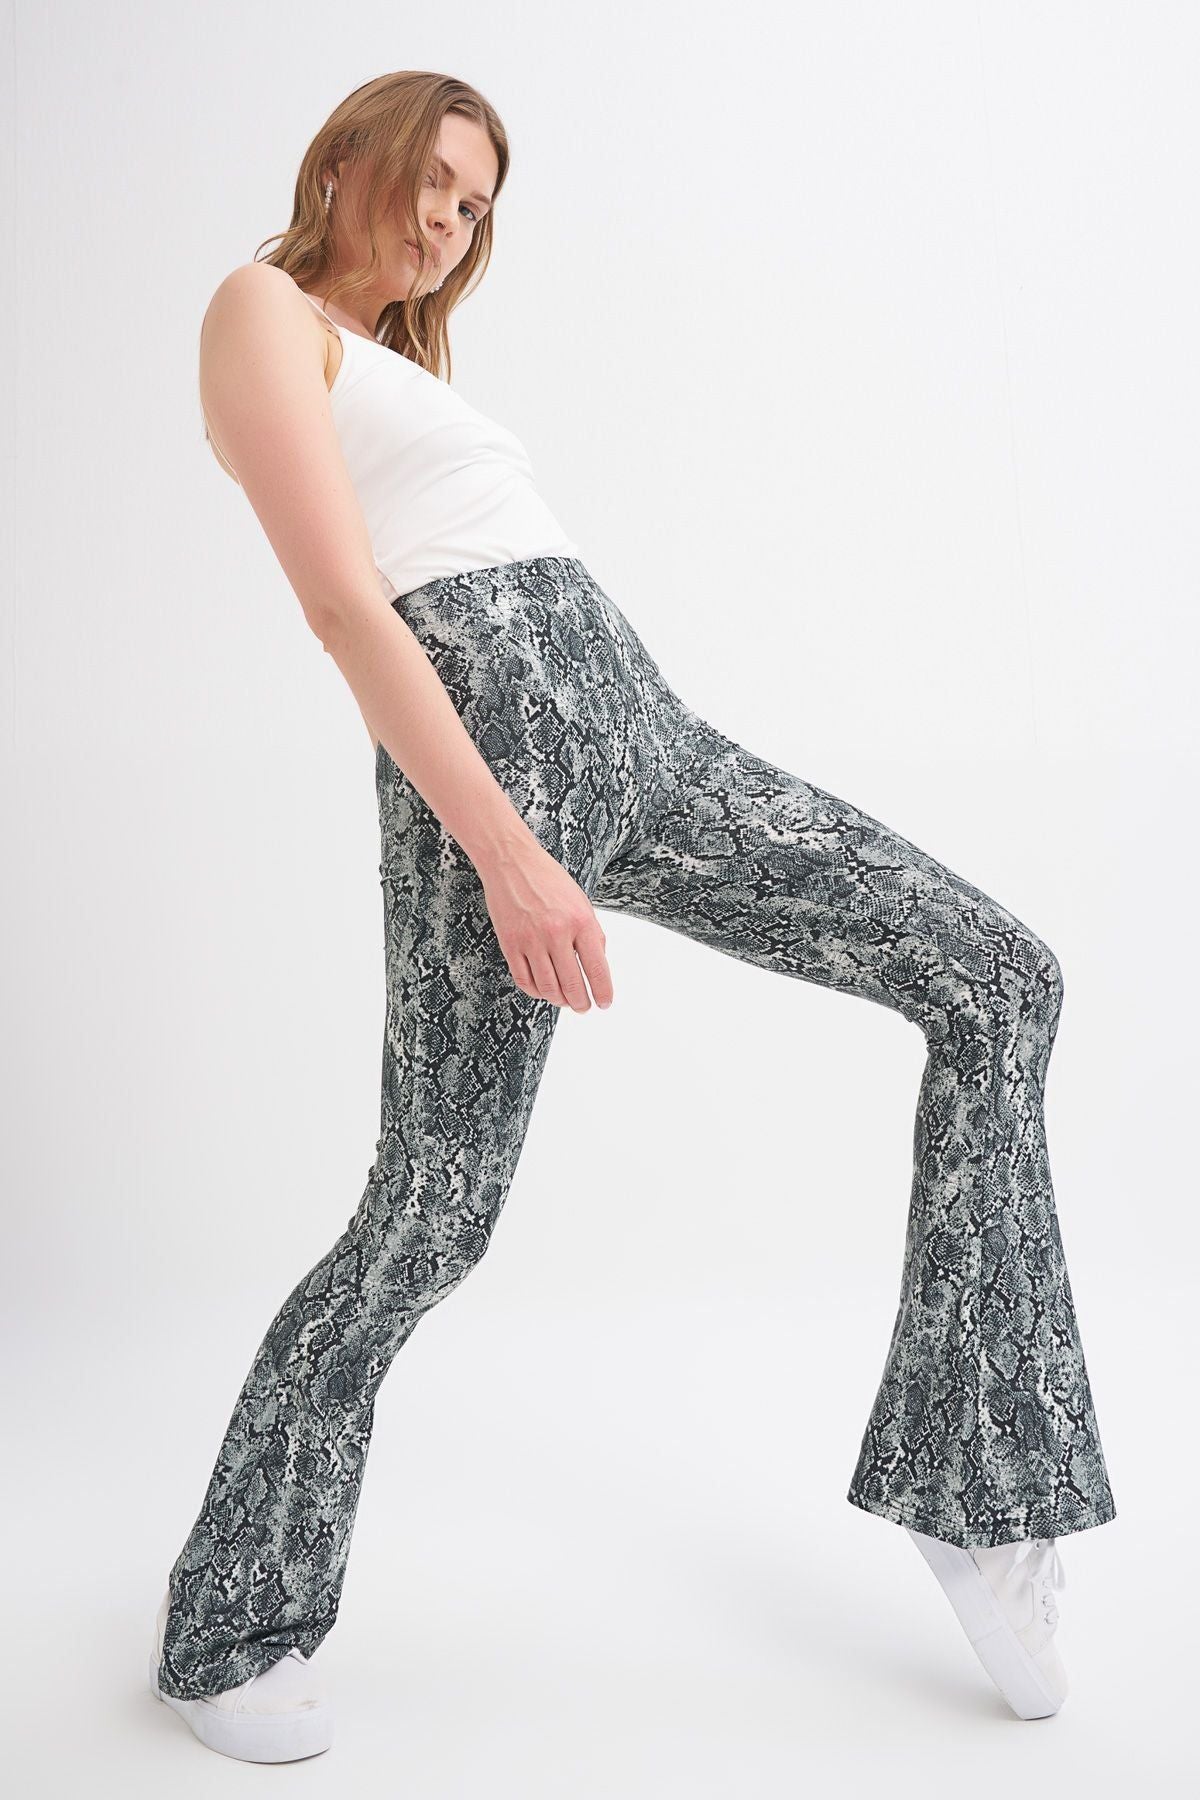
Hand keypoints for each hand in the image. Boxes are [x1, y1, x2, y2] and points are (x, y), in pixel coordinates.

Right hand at [477, 835, 613, 1011]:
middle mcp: (557, 932)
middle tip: (584, 1007)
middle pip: (572, 984)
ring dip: (559, 1000)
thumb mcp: (581, 902)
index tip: (604, 1003)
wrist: (512, 862)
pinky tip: (543, 991)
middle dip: (581, 1002)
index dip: (603, 992)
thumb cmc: (549, 880)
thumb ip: (591, 934)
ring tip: (565, 1001)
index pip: (596, 968)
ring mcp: (531, 940)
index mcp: (580, 921)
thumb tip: (596, 967)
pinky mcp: (510, 944)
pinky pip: (524, 980)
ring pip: (548, 987)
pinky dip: (536, 992)